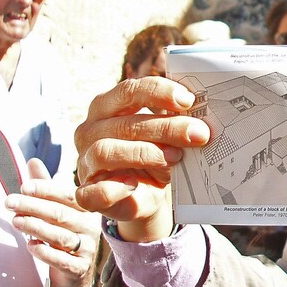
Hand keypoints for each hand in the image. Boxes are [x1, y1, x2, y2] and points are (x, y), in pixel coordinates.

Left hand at [6, 158, 99, 286]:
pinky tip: (31, 246)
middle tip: (8, 202)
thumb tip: (33, 160)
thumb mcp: (56, 210)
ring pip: (60, 236)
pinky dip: (45, 252)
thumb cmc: (63, 236)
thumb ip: (46, 188)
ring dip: (36, 227)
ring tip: (15, 222)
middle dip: (33, 207)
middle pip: (60, 214)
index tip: (23, 186)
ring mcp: (86, 248)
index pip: (67, 196)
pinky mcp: (79, 268)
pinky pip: (62, 260)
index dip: (46, 190)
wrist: (74, 275)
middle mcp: (89, 227)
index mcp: (85, 210)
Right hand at [74, 76, 208, 240]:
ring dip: (146, 153)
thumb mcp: (167, 135)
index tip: (188, 100)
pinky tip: (135, 184)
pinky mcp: (87, 193)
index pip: (128, 91)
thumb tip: (201, 118)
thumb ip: (176, 120)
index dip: (158, 92)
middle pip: (124, 123)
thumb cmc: (156, 154)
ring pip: (107, 151)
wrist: (148, 195)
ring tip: (177, 158)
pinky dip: (114, 188)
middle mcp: (91, 131)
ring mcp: (85, 162)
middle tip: (198, 134)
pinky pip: (92, 192)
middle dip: (165, 127)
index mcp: (107, 107)